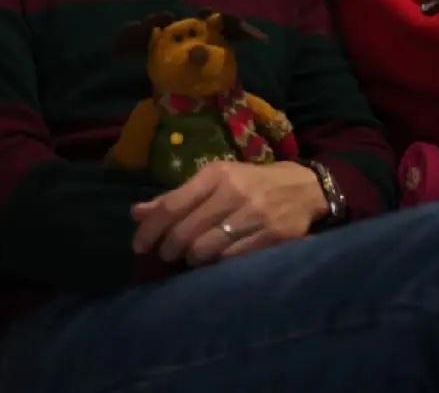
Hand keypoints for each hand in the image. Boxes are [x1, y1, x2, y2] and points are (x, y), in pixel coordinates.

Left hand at [131, 160, 328, 266]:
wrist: (302, 187)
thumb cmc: (249, 183)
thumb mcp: (214, 181)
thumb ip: (176, 198)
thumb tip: (136, 213)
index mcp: (216, 174)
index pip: (172, 205)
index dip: (150, 230)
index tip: (139, 246)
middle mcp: (234, 191)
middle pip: (184, 232)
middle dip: (168, 249)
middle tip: (166, 254)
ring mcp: (254, 214)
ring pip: (205, 250)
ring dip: (191, 259)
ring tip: (192, 256)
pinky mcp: (272, 236)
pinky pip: (230, 260)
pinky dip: (217, 264)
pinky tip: (216, 260)